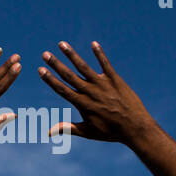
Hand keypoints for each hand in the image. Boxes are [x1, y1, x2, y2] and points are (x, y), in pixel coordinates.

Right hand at [38, 40, 154, 143]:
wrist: (135, 127)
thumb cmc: (111, 132)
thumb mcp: (88, 132)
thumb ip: (68, 128)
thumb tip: (48, 132)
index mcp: (82, 104)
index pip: (62, 89)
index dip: (50, 79)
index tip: (40, 70)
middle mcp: (90, 91)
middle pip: (69, 75)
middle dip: (56, 64)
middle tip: (45, 54)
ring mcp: (102, 84)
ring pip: (83, 66)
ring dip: (72, 54)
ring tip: (61, 44)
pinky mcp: (115, 79)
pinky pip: (105, 64)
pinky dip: (99, 54)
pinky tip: (93, 43)